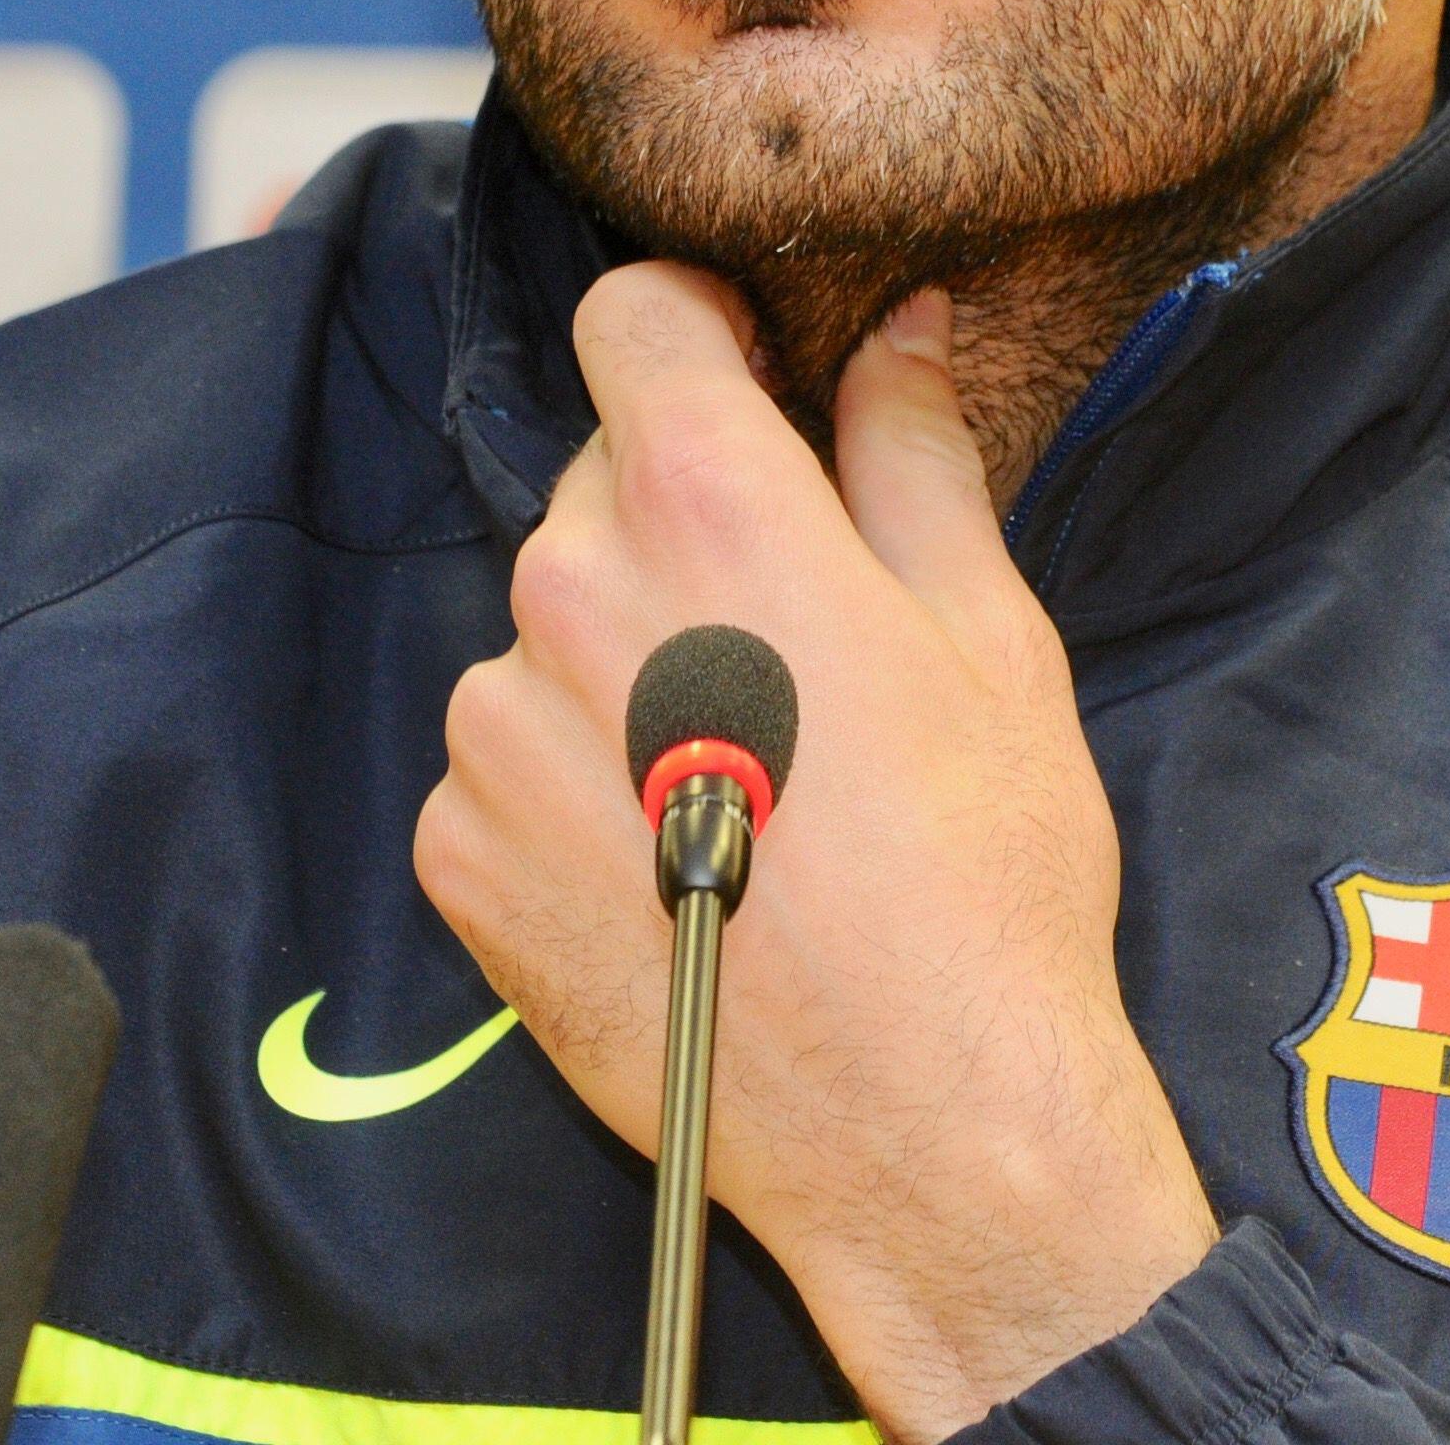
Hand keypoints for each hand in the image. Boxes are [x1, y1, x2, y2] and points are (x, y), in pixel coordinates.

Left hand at [414, 265, 1217, 1439]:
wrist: (928, 1130)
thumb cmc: (988, 878)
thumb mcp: (993, 635)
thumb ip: (913, 455)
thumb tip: (899, 331)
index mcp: (713, 512)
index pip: (631, 319)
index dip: (691, 332)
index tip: (744, 382)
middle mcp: (574, 595)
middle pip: (597, 479)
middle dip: (681, 518)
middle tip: (790, 633)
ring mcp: (496, 730)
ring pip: (546, 623)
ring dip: (621, 657)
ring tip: (742, 772)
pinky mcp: (456, 852)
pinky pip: (499, 756)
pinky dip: (567, 779)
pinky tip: (672, 853)